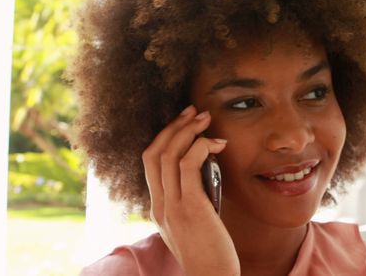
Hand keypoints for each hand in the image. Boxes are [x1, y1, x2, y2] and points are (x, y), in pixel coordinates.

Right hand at [142, 105, 239, 275]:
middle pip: (154, 152)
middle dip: (173, 126)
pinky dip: (200, 147)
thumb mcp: (193, 224)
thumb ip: (190, 200)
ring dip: (187, 130)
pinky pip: (188, 165)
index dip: (165, 137)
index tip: (183, 122)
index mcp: (157, 208)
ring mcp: (172, 206)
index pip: (150, 162)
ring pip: (168, 154)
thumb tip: (204, 174)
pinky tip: (215, 144)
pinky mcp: (190, 208)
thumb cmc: (210, 254)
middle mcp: (159, 205)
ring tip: (206, 119)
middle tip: (194, 111)